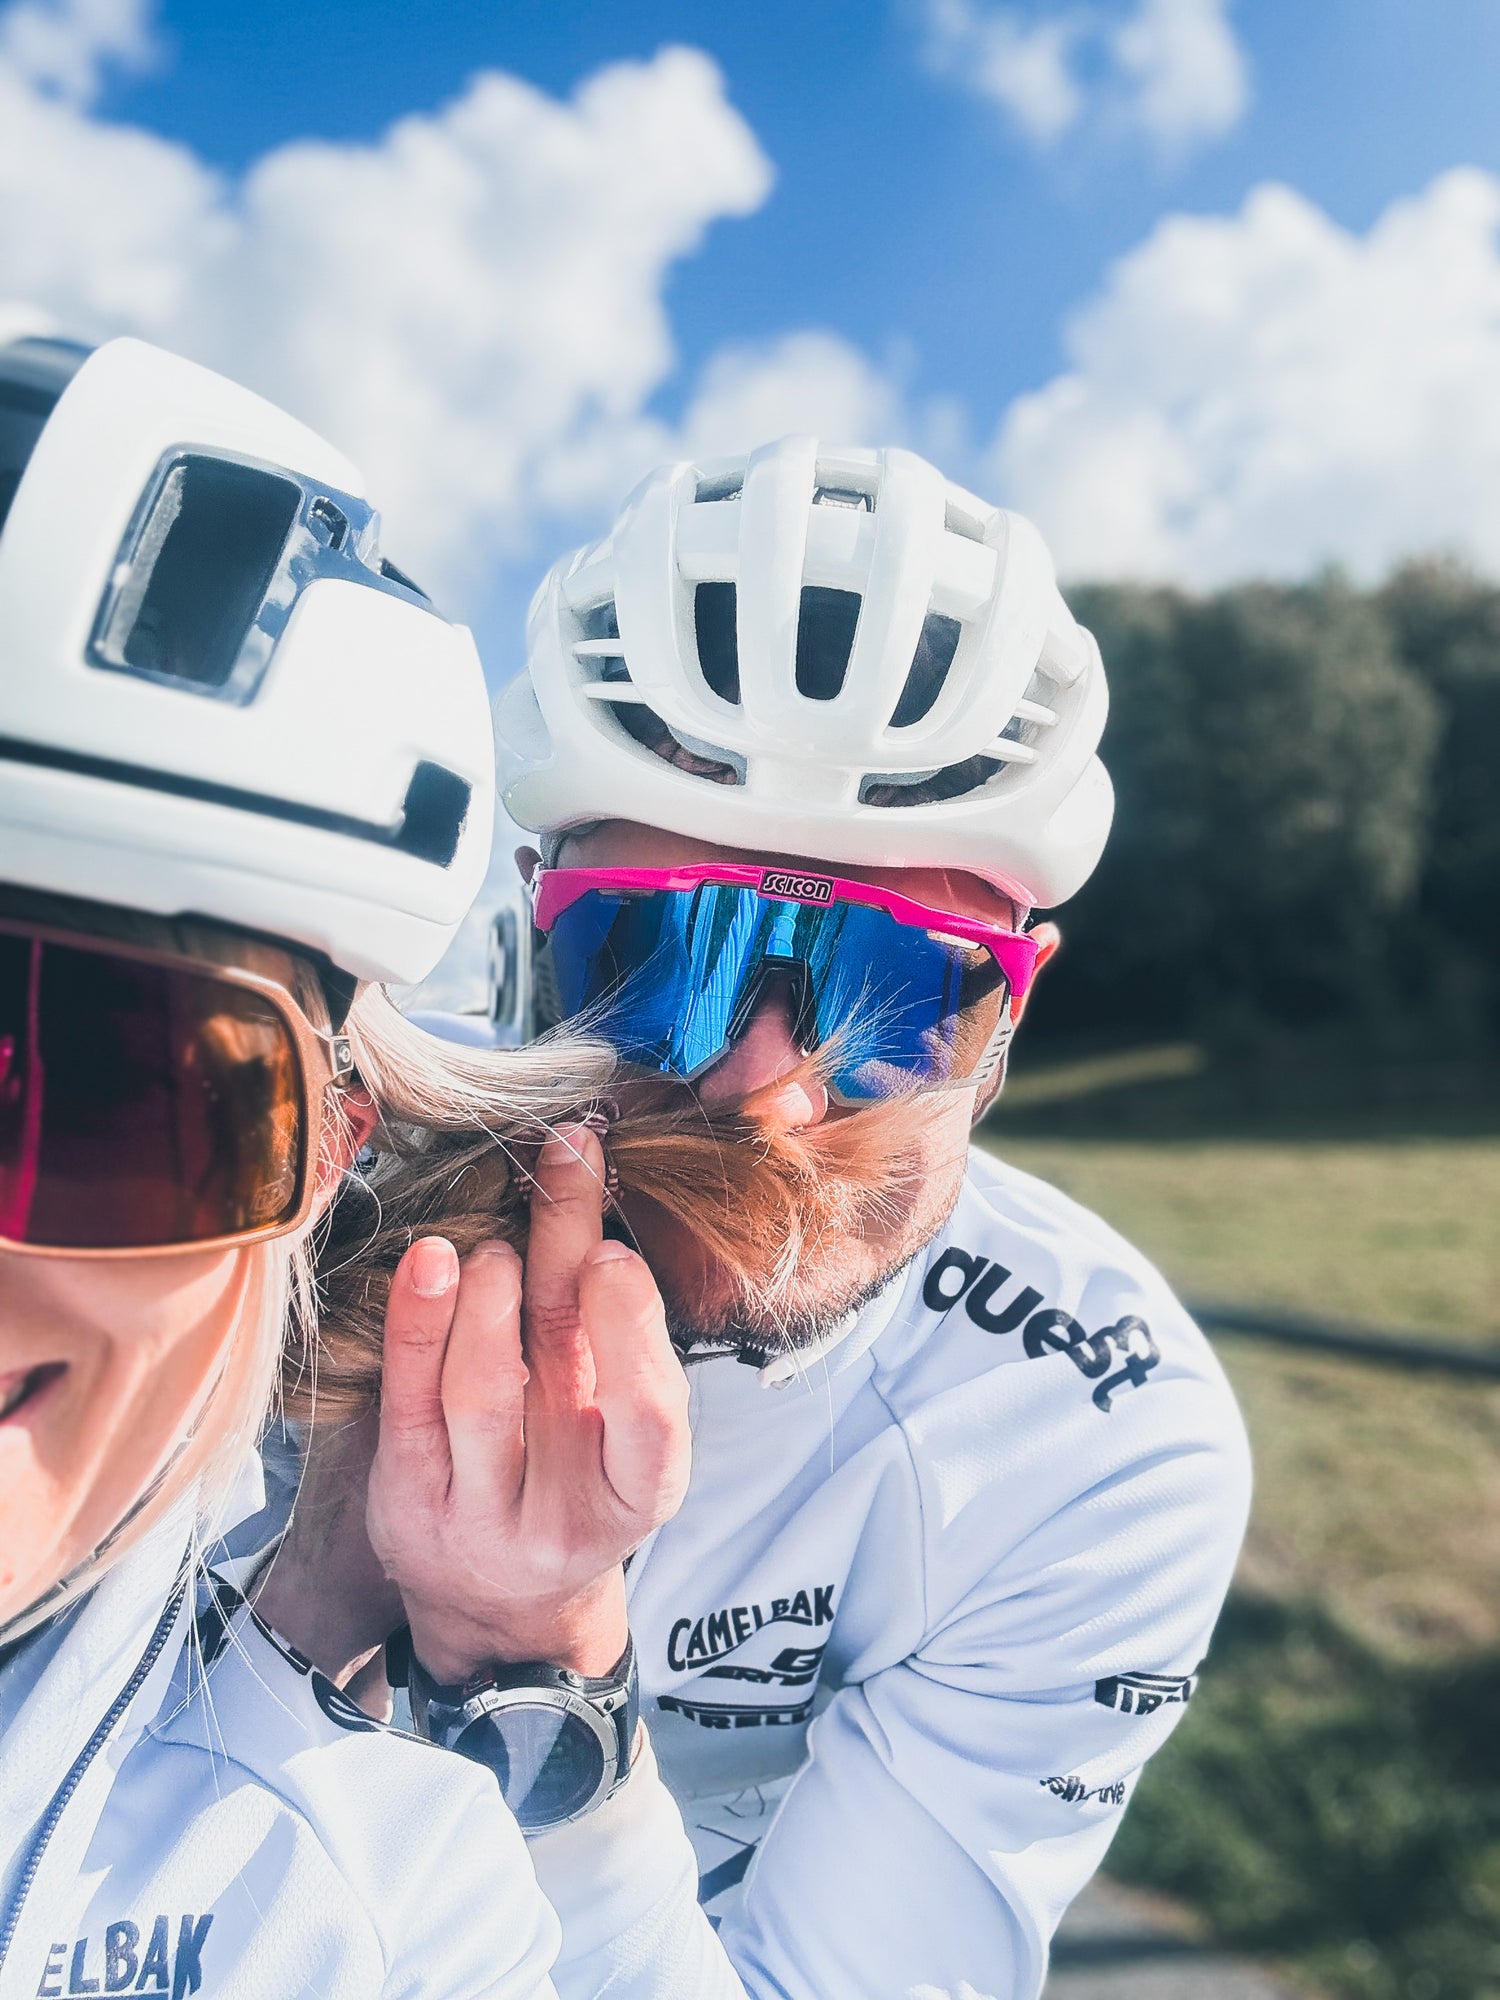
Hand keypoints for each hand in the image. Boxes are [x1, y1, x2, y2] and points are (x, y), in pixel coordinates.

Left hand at [366, 1125, 690, 1682]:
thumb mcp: (619, 1428)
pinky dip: (417, 1320)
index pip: (650, 1415)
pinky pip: (407, 1401)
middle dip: (562, 1246)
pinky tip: (427, 1260)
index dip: (631, 1329)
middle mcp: (563, 1512)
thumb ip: (616, 1335)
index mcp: (642, 1487)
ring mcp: (478, 1513)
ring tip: (496, 1242)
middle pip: (560, 1368)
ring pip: (477, 1392)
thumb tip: (595, 1188)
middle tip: (564, 1158)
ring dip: (486, 1293)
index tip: (612, 1251)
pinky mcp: (407, 1499)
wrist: (499, 1603)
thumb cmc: (572, 1481)